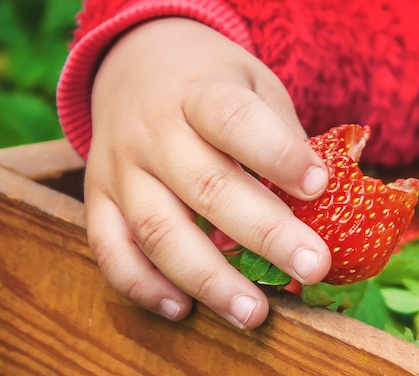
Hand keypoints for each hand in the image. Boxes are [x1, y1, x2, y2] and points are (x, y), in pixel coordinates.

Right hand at [86, 17, 330, 328]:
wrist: (138, 64)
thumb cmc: (210, 83)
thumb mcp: (253, 84)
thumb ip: (280, 136)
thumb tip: (319, 205)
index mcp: (198, 91)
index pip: (235, 120)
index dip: (277, 154)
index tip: (319, 186)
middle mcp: (153, 130)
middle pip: (207, 186)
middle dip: (265, 233)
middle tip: (313, 266)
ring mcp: (119, 168)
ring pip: (158, 231)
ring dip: (209, 279)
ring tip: (254, 314)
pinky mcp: (98, 200)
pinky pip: (111, 251)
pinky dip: (143, 286)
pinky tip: (182, 309)